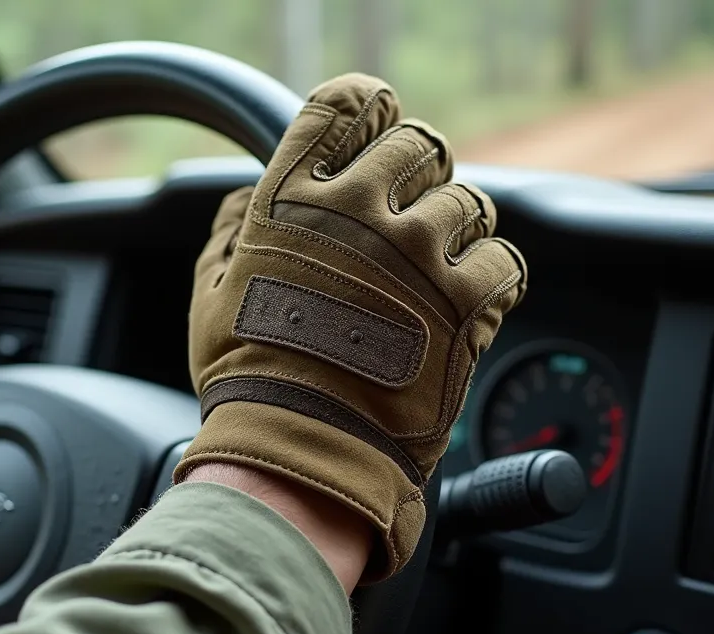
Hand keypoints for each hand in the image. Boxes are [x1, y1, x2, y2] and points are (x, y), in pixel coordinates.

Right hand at [177, 74, 526, 580]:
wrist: (299, 450)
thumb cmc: (249, 380)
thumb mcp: (209, 295)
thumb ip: (230, 232)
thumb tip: (245, 198)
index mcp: (289, 198)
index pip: (345, 104)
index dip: (370, 108)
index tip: (378, 126)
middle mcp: (355, 210)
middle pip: (420, 144)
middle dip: (421, 175)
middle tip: (410, 217)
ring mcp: (414, 252)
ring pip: (471, 201)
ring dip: (458, 233)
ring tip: (432, 279)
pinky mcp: (464, 299)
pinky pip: (504, 260)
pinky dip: (493, 281)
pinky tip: (464, 306)